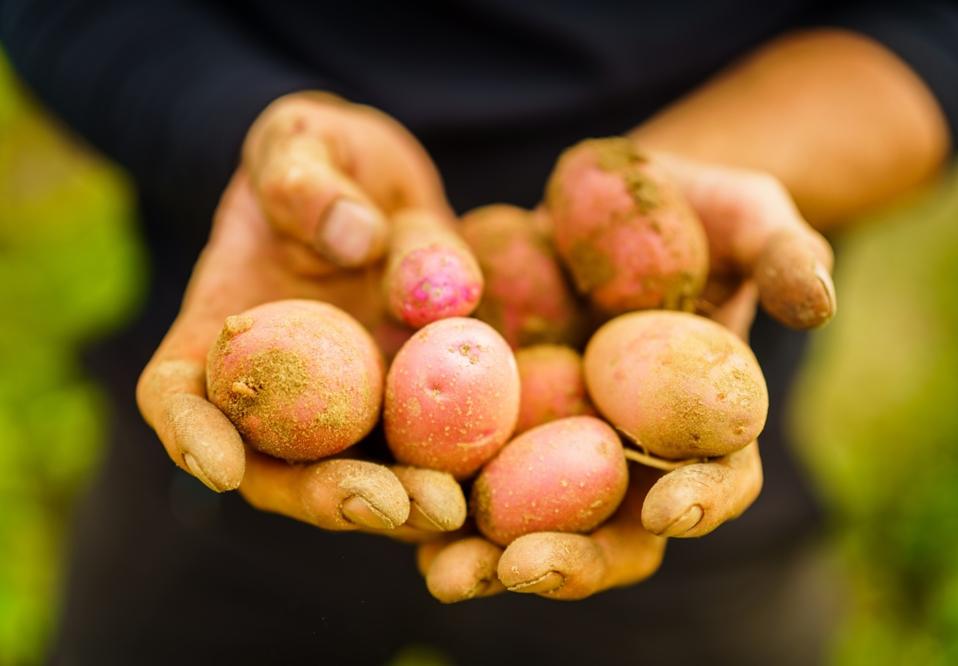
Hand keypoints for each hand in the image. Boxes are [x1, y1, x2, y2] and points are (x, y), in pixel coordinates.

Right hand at [136, 92, 463, 536]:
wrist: (380, 182)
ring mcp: (346, 401)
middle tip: (387, 505)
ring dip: (397, 505)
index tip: (220, 469)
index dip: (189, 435)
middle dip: (325, 496)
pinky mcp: (408, 402)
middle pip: (278, 465)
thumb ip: (308, 179)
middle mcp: (279, 383)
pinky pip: (425, 446)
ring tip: (449, 508)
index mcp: (222, 326)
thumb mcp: (303, 140)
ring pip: (357, 473)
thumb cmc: (321, 154)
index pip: (178, 392)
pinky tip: (489, 483)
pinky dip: (450, 473)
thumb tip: (357, 240)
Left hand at [416, 150, 832, 600]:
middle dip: (575, 559)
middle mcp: (630, 454)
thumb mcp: (747, 214)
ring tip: (448, 571)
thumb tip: (817, 302)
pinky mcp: (493, 422)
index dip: (703, 498)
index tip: (672, 506)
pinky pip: (462, 471)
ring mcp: (558, 446)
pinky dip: (433, 500)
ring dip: (489, 557)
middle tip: (528, 568)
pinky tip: (396, 509)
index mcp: (703, 424)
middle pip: (612, 532)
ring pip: (529, 524)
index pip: (716, 479)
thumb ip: (783, 255)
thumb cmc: (692, 210)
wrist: (606, 201)